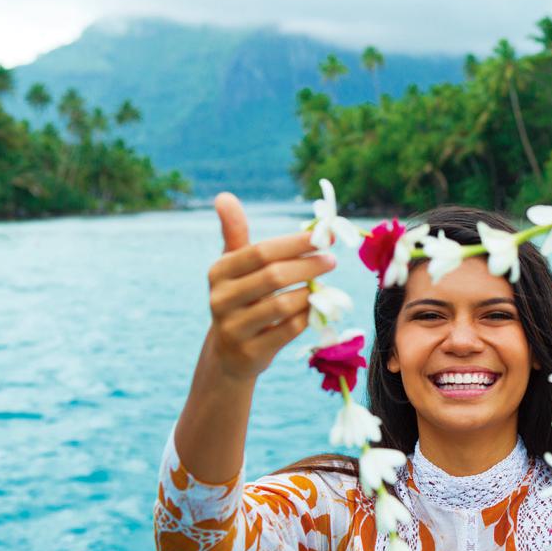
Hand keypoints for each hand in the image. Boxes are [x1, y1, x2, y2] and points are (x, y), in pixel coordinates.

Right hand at [206, 192, 336, 379]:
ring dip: (310, 293)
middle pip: (274, 276)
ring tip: (324, 286)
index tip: (324, 237)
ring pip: (283, 305)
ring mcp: (233, 328)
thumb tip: (224, 196)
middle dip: (308, 266)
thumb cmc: (241, 299)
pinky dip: (307, 316)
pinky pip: (289, 330)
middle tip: (332, 260)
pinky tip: (315, 308)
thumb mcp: (233, 267)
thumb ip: (234, 232)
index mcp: (219, 272)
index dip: (295, 243)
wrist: (229, 354)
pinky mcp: (250, 353)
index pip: (261, 252)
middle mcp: (220, 299)